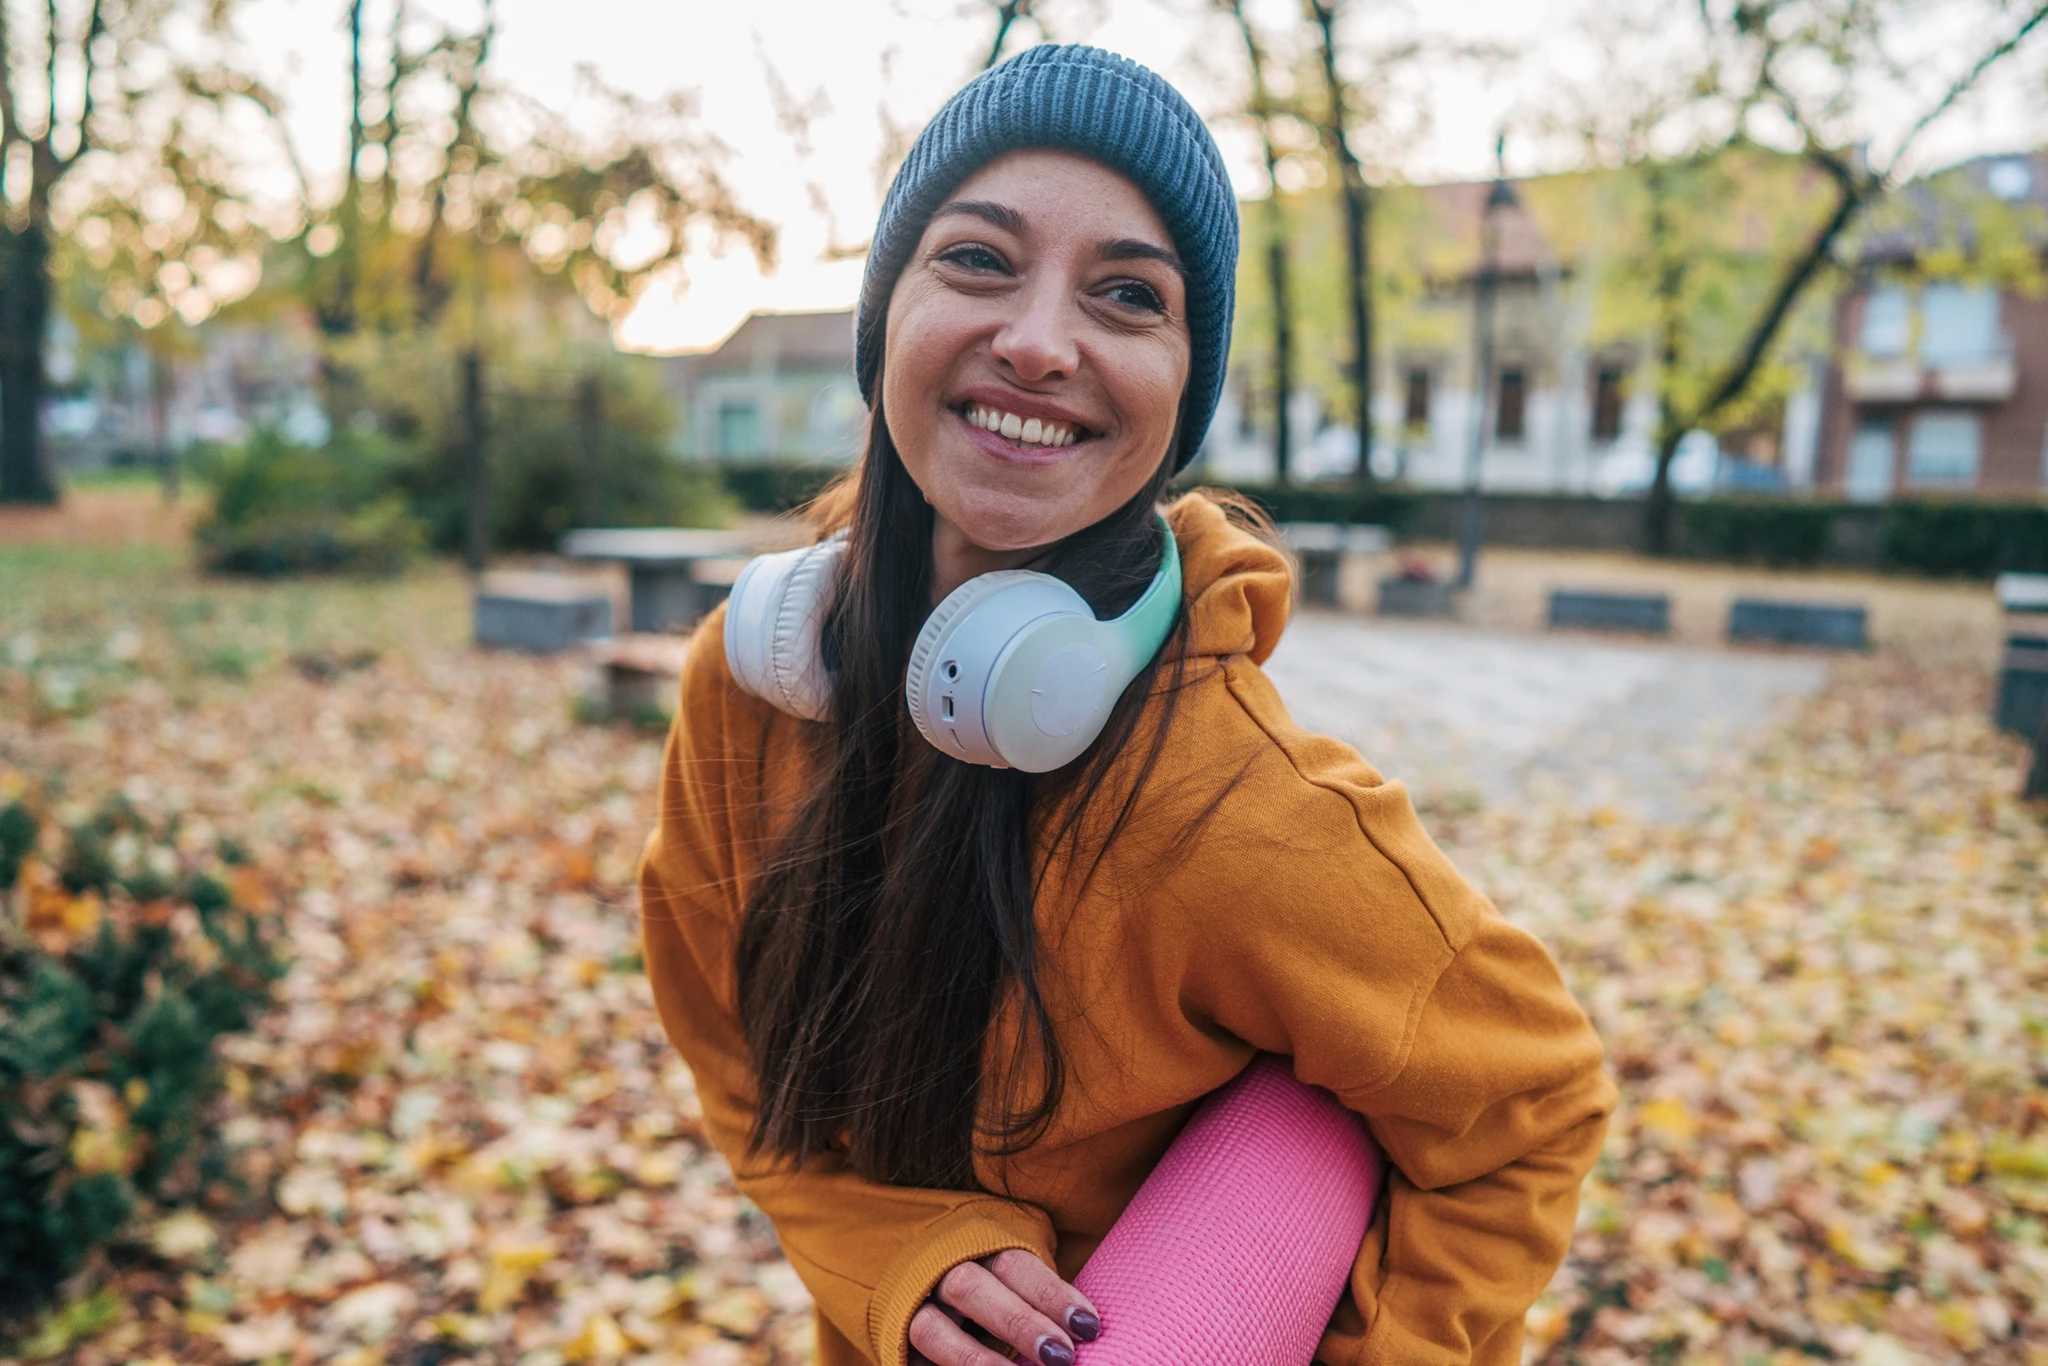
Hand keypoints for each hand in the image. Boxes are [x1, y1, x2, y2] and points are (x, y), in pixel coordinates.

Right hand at [907, 1248, 1101, 1365]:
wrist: (918, 1280)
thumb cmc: (988, 1280)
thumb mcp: (1010, 1270)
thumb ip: (1038, 1290)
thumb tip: (1086, 1328)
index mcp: (975, 1245)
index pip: (1014, 1264)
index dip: (1051, 1295)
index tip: (1088, 1326)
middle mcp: (939, 1272)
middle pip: (973, 1290)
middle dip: (1019, 1323)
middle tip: (1061, 1357)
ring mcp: (911, 1309)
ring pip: (933, 1330)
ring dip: (978, 1359)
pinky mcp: (897, 1345)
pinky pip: (919, 1363)